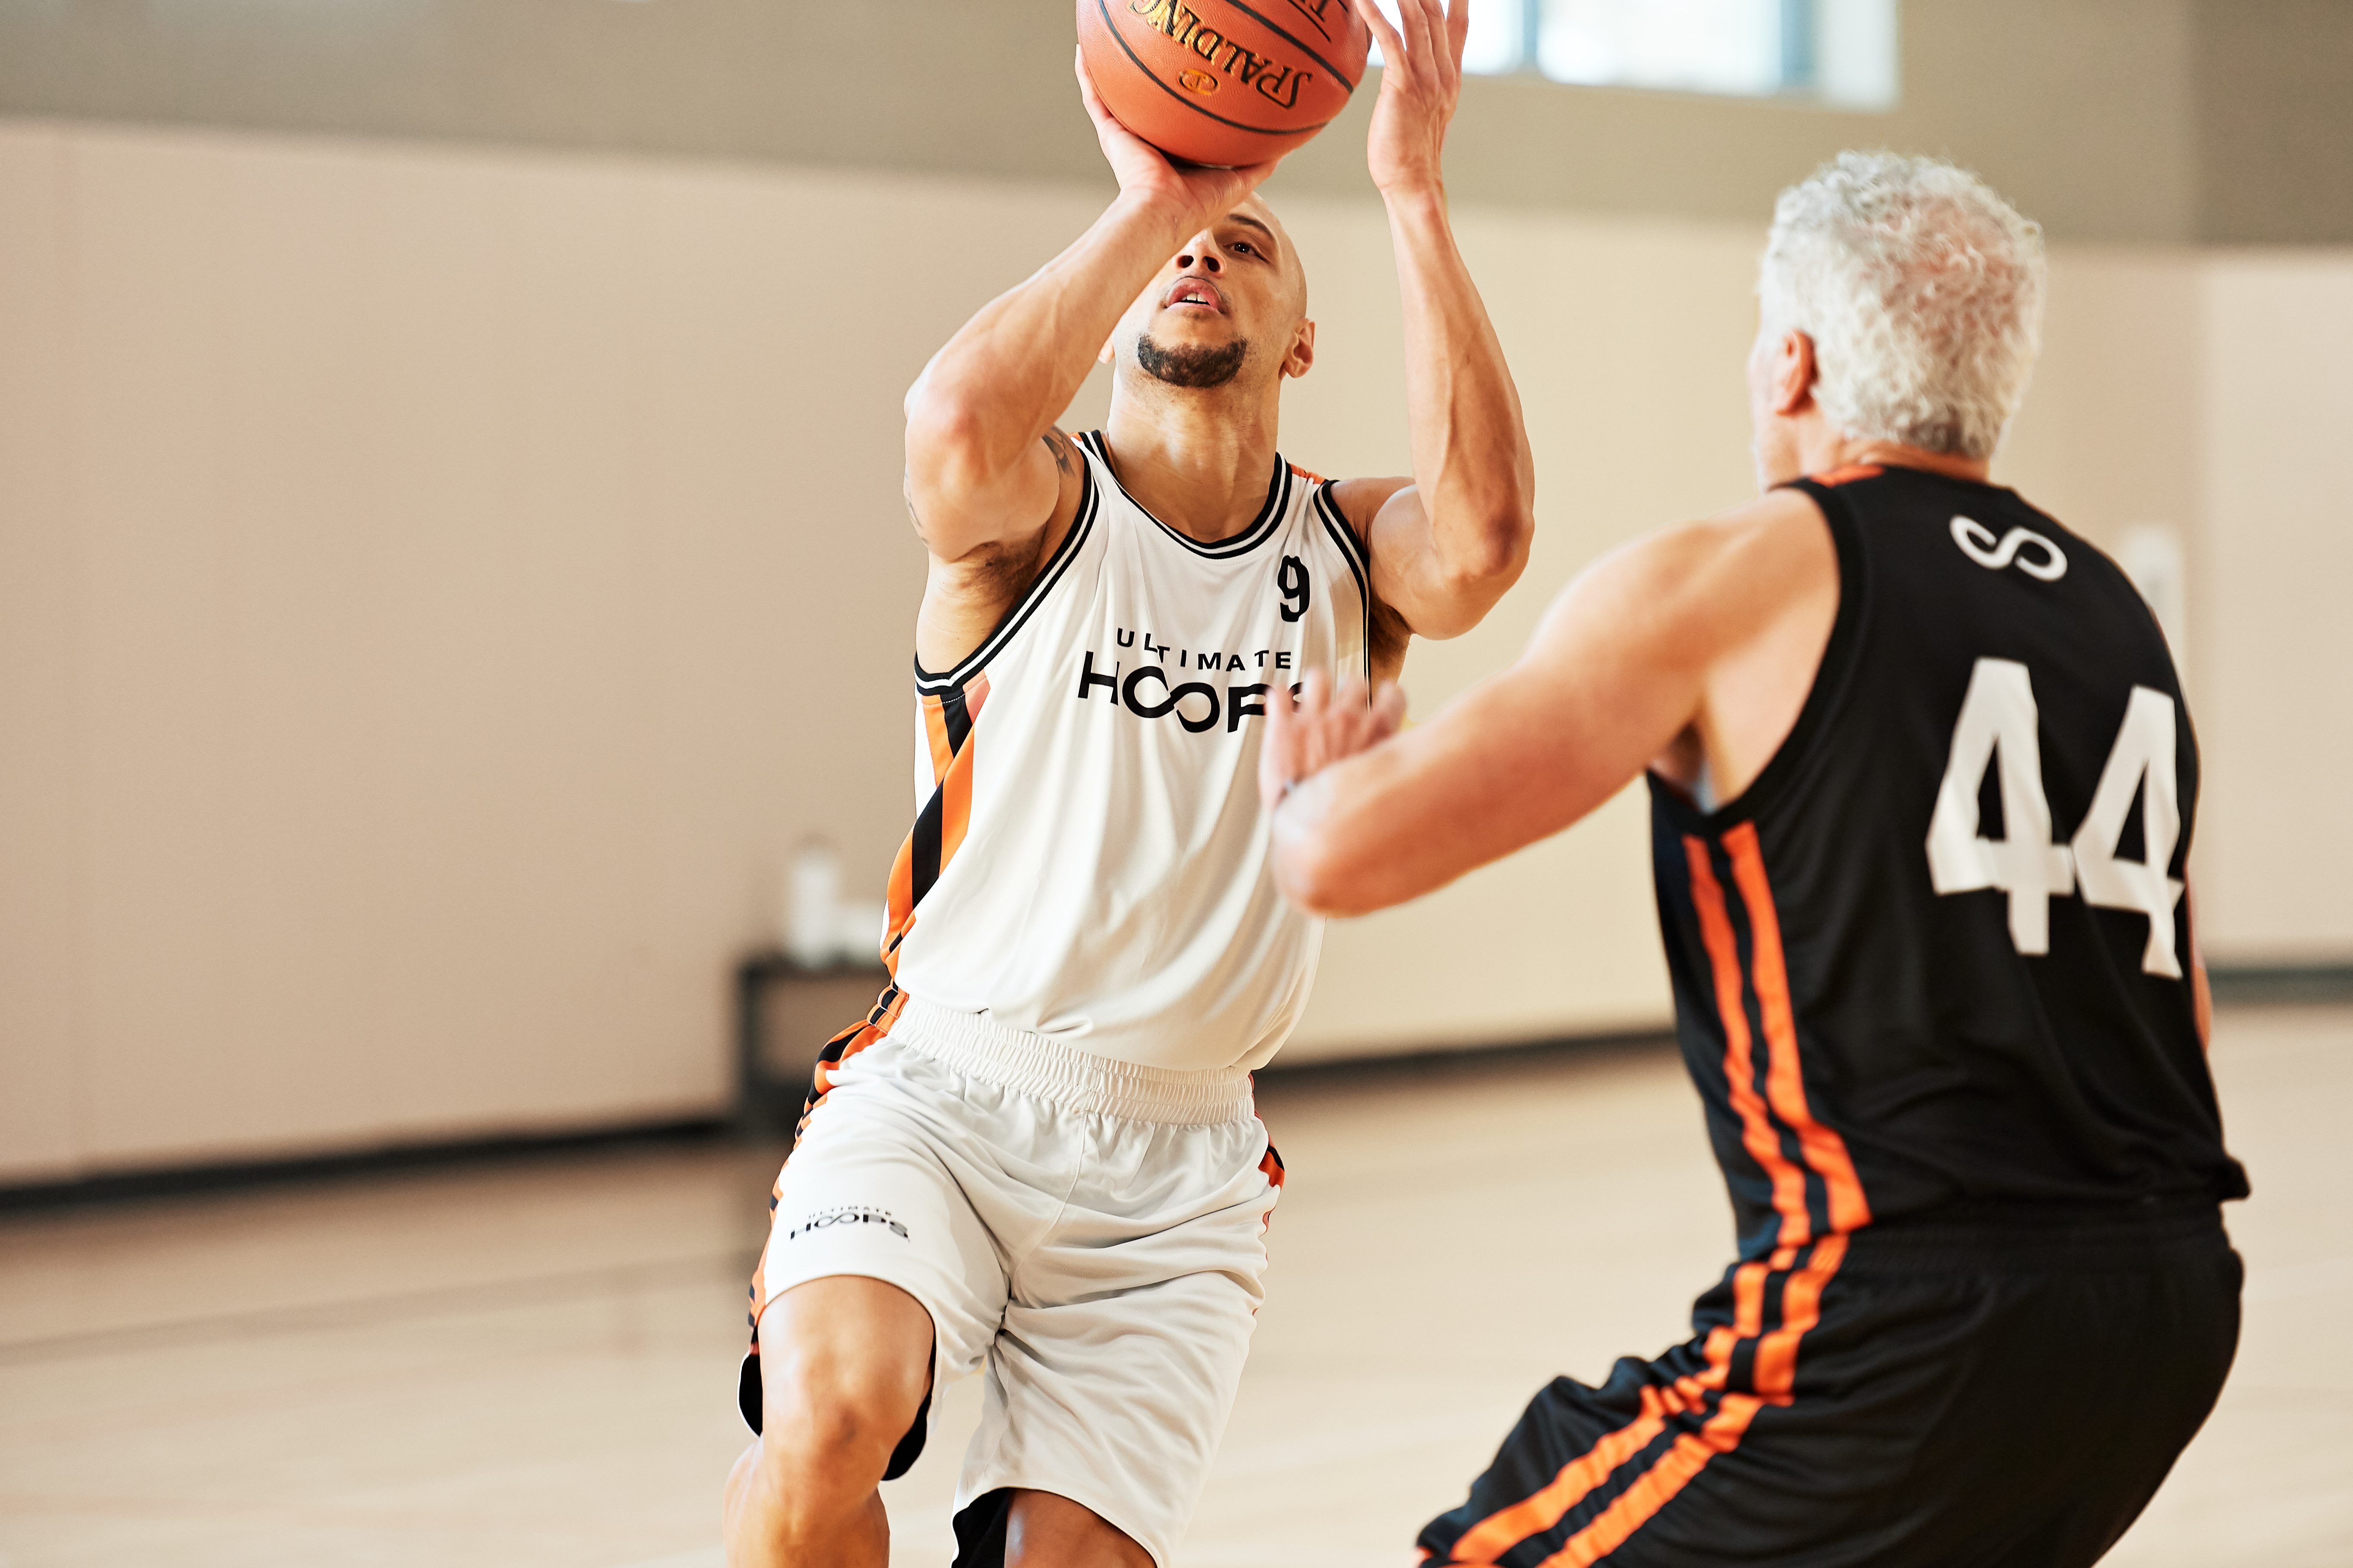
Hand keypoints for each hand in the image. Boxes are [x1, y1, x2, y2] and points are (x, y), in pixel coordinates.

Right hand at [1075, 48, 1280, 230]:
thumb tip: (1284, 144)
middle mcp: (1150, 141)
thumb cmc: (1198, 204)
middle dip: (1151, 81)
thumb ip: (1259, 162)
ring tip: (1112, 41)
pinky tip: (1084, 50)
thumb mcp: (1239, 179)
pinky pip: (1095, 98)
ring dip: (1113, 71)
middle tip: (1158, 51)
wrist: (1163, 212)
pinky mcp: (1111, 133)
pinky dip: (1087, 76)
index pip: (1180, 120)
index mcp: (1177, 152)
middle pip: (1150, 103)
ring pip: (1118, 95)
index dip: (1187, 101)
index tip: (1196, 76)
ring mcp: (1128, 135)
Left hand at [1260, 669, 1408, 813]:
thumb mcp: (1383, 787)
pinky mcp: (1283, 728)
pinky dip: (1278, 697)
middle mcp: (1348, 718)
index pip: (1393, 694)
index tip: (1383, 698)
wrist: (1313, 829)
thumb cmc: (1349, 816)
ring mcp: (1314, 719)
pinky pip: (1278, 695)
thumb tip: (1396, 769)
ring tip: (1313, 692)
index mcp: (1377, 732)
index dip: (1387, 695)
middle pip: (1355, 681)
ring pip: (1318, 677)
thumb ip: (1387, 765)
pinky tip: (1278, 701)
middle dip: (1350, 687)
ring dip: (1316, 684)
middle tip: (1345, 698)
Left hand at [1349, 0, 1466, 197]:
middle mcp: (1442, 70)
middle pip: (1436, 10)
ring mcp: (1426, 77)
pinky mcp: (1404, 85)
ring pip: (1417, 17)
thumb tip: (1405, 71)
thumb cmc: (1406, 151)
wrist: (1412, 181)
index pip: (1457, 23)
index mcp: (1450, 75)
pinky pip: (1391, 40)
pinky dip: (1376, 15)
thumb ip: (1417, 83)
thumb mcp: (1418, 111)